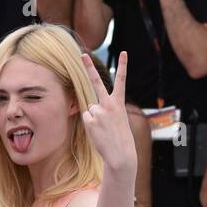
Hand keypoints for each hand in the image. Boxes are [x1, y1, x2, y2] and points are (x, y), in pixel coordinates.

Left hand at [80, 50, 136, 176]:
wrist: (120, 153)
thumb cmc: (120, 137)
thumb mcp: (118, 119)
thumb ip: (106, 109)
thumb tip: (89, 107)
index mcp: (119, 103)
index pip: (121, 81)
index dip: (123, 66)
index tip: (124, 52)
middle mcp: (108, 104)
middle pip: (96, 82)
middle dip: (89, 68)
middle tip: (82, 55)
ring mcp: (98, 111)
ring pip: (90, 108)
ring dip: (94, 118)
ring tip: (103, 128)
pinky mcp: (90, 120)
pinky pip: (86, 117)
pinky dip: (90, 124)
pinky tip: (98, 131)